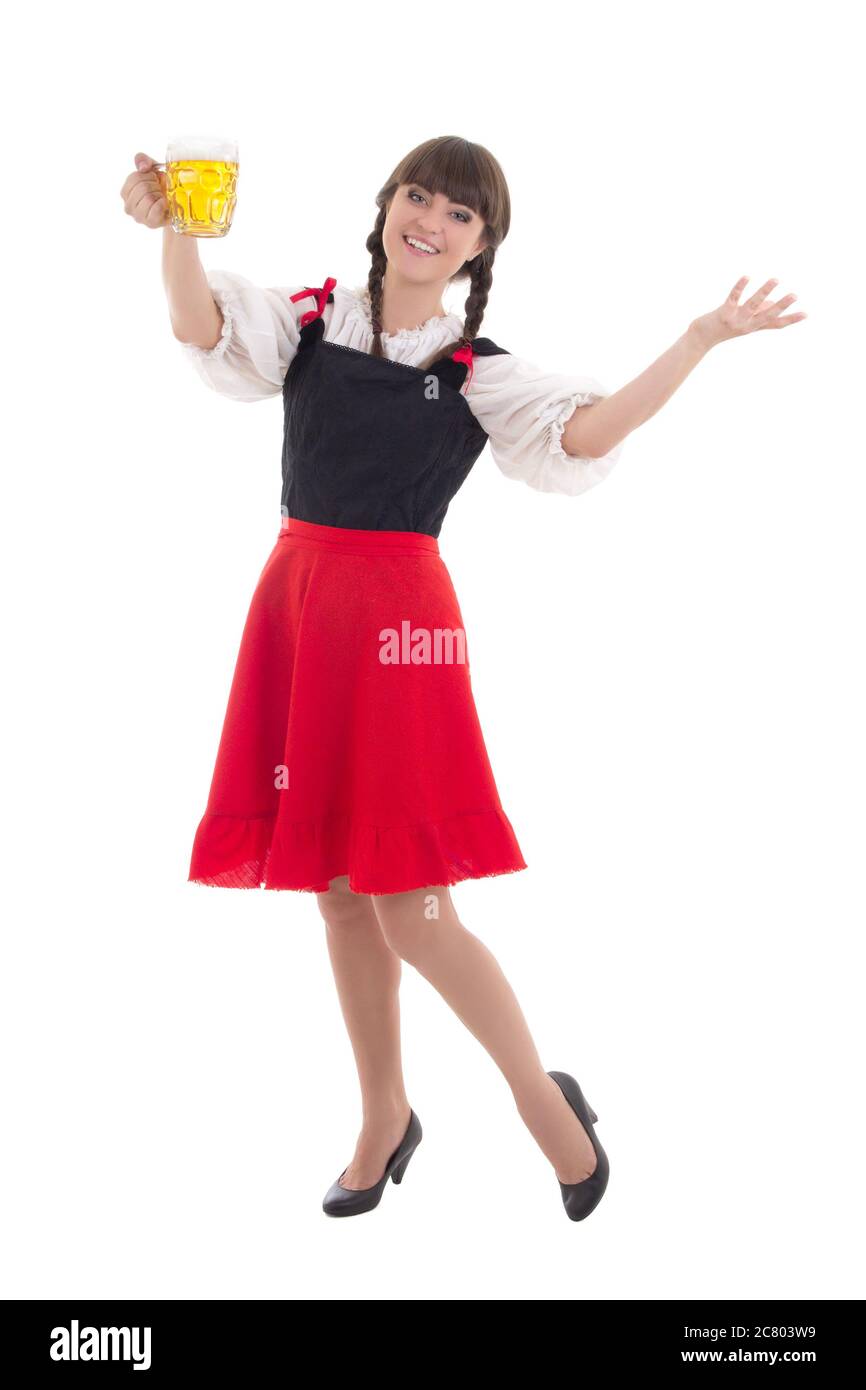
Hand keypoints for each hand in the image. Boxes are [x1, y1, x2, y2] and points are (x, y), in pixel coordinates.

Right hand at [120, 152, 169, 229]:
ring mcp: (138, 217)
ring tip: (162, 196)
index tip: (154, 179)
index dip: (148, 176)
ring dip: (159, 194)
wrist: (176, 204)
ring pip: (148, 198)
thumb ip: (143, 160)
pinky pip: (156, 209)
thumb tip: (143, 167)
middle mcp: (128, 206)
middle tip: (159, 189)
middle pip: (142, 188)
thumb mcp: (152, 168)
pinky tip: (165, 203)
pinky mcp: (150, 224)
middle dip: (155, 185)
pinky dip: (163, 203)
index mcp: (126, 192)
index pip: (134, 178)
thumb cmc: (161, 186)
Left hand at [690, 276, 807, 350]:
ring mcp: (736, 320)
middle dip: (782, 306)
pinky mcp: (723, 313)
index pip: (776, 324)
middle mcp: (747, 325)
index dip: (791, 319)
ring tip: (775, 279)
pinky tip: (747, 276)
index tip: (806, 314)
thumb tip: (772, 302)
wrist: (701, 338)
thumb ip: (759, 312)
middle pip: (767, 315)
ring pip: (753, 305)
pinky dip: (740, 287)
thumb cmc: (723, 327)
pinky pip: (733, 298)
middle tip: (795, 295)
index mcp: (754, 327)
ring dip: (764, 292)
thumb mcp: (744, 322)